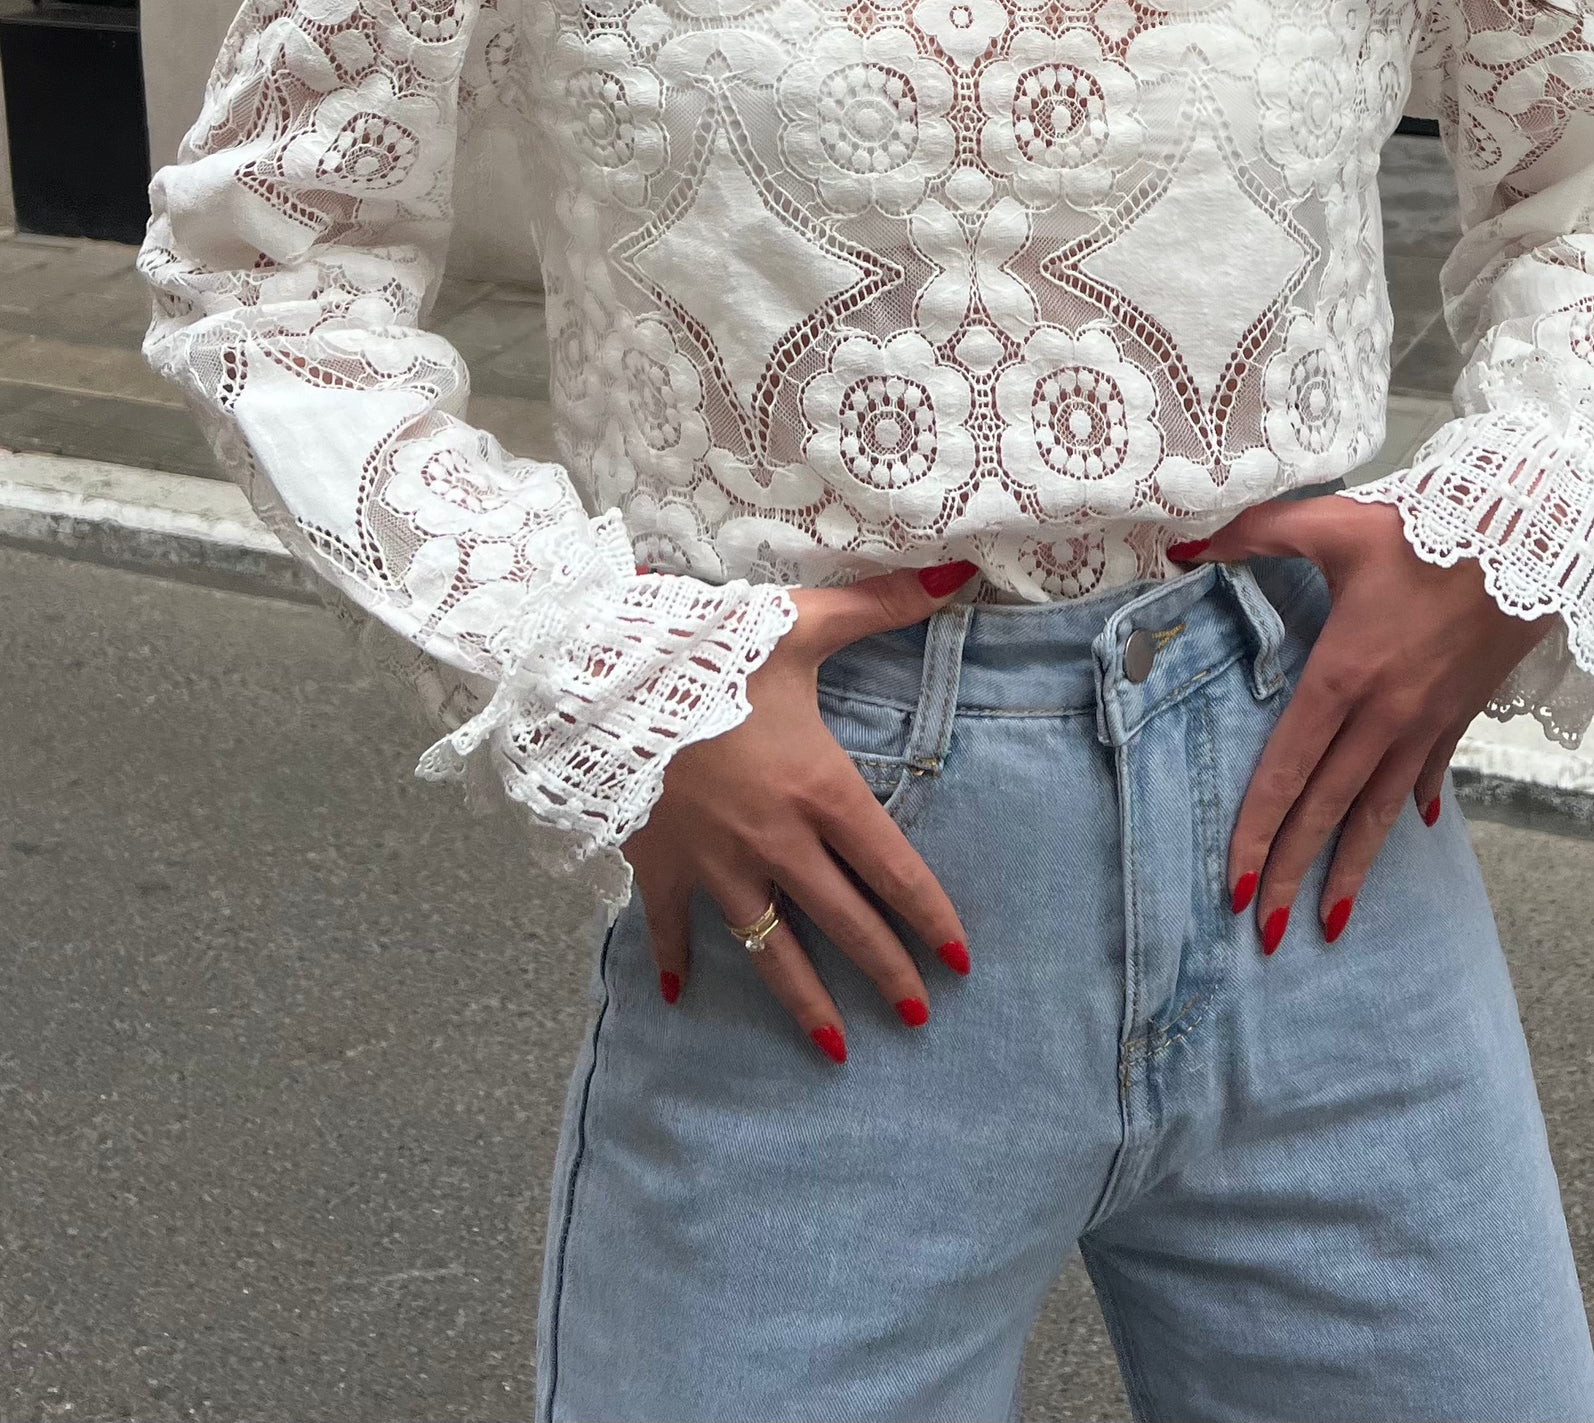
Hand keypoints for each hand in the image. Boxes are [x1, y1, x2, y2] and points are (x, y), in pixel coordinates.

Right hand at [622, 564, 976, 1062]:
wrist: (604, 679)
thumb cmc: (709, 650)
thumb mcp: (800, 624)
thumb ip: (883, 604)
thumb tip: (958, 572)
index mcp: (819, 789)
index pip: (891, 868)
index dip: (930, 916)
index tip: (959, 960)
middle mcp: (775, 841)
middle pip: (844, 922)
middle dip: (886, 973)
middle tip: (919, 1016)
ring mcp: (714, 863)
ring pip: (770, 949)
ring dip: (804, 1002)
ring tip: (838, 1050)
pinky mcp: (659, 865)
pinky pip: (669, 927)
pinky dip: (672, 963)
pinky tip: (678, 998)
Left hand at [1168, 498, 1551, 950]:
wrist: (1526, 539)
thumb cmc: (1423, 529)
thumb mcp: (1330, 524)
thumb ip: (1250, 534)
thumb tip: (1182, 546)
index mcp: (1341, 676)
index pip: (1286, 771)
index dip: (1257, 832)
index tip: (1235, 887)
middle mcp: (1382, 716)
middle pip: (1327, 810)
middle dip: (1293, 875)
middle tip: (1265, 936)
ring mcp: (1424, 724)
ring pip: (1378, 812)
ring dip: (1352, 871)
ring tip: (1330, 924)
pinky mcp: (1456, 715)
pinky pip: (1426, 776)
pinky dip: (1409, 808)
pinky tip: (1405, 832)